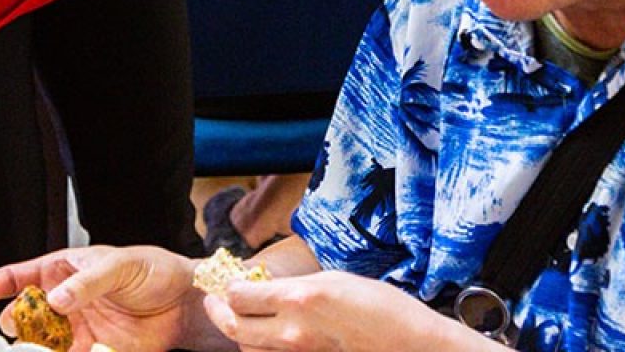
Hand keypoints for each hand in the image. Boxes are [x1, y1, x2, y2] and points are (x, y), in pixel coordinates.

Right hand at [0, 246, 206, 351]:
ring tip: (37, 348)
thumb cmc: (153, 270)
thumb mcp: (121, 265)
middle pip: (26, 312)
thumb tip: (57, 298)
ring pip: (42, 340)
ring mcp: (75, 325)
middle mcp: (66, 297)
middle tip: (20, 328)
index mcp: (66, 267)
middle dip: (17, 320)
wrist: (183, 304)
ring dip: (35, 347)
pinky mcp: (91, 348)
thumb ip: (88, 281)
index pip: (23, 273)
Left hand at [205, 271, 452, 351]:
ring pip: (249, 348)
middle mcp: (292, 330)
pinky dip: (261, 347)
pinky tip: (267, 334)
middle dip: (218, 312)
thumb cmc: (378, 305)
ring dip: (240, 332)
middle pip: (234, 326)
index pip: (238, 296)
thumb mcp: (332, 280)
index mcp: (298, 298)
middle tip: (215, 301)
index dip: (225, 287)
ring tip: (241, 316)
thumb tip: (263, 285)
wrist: (409, 344)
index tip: (224, 281)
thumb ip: (292, 285)